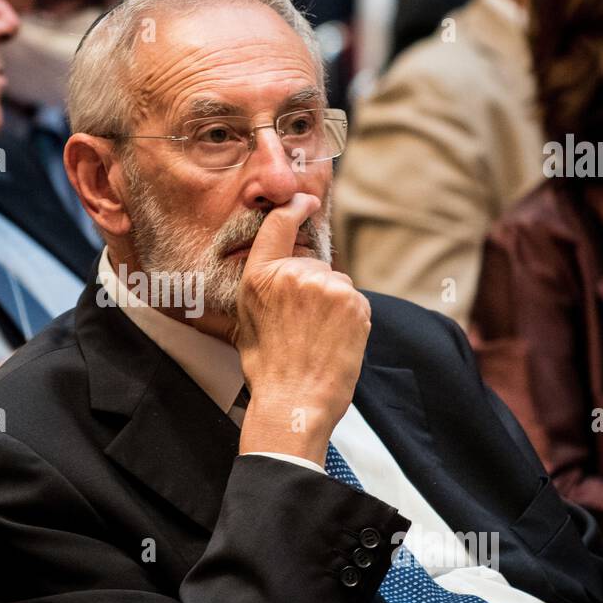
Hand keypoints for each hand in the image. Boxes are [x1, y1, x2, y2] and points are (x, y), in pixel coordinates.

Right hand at [233, 193, 371, 463]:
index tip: (307, 201)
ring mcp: (326, 287)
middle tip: (303, 325)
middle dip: (312, 286)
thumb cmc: (268, 370)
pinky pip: (354, 300)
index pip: (279, 225)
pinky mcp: (354, 302)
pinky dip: (350, 318)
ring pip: (335, 283)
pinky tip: (335, 342)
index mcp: (260, 277)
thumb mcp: (248, 321)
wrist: (294, 401)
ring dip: (332, 304)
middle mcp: (293, 274)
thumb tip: (284, 272)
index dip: (296, 207)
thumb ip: (265, 288)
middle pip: (312, 264)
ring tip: (318, 338)